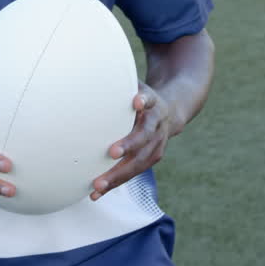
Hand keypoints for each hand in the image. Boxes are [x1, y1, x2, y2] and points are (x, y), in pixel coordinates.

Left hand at [90, 85, 171, 200]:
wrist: (171, 111)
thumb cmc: (141, 97)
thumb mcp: (137, 85)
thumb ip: (121, 84)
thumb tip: (94, 72)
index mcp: (153, 103)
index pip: (148, 100)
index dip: (143, 100)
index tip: (137, 101)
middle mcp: (157, 125)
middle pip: (144, 137)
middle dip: (128, 145)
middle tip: (111, 152)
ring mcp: (156, 145)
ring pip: (139, 163)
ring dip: (118, 174)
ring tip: (98, 185)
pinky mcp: (152, 159)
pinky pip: (132, 173)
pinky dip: (115, 183)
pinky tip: (96, 193)